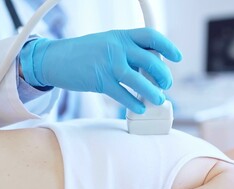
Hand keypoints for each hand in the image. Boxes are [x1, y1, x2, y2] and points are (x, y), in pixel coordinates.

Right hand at [20, 28, 181, 113]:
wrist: (55, 59)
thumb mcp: (107, 43)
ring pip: (138, 80)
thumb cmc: (84, 53)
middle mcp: (117, 47)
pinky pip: (123, 94)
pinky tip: (139, 106)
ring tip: (158, 100)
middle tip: (165, 85)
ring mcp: (108, 64)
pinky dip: (134, 102)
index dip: (168, 47)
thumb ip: (127, 52)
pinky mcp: (100, 81)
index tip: (177, 57)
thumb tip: (149, 69)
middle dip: (163, 75)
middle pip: (150, 61)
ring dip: (152, 93)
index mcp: (121, 35)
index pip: (151, 37)